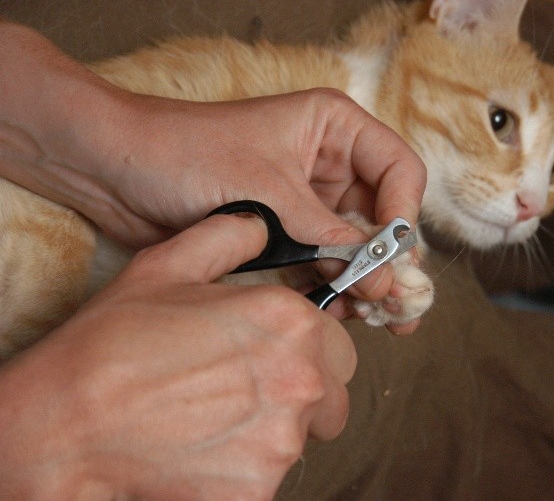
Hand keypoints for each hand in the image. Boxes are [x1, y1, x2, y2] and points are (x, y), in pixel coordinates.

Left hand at [0, 22, 426, 328]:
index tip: (394, 260)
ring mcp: (307, 203)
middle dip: (390, 261)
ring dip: (367, 281)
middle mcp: (329, 165)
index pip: (398, 171)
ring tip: (374, 319)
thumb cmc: (186, 153)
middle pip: (384, 216)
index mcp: (334, 129)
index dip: (404, 216)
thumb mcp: (267, 192)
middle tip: (398, 306)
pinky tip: (339, 315)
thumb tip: (383, 279)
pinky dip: (334, 290)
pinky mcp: (285, 236)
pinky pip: (324, 265)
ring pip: (358, 247)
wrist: (116, 170)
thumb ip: (328, 237)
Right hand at [0, 214, 355, 498]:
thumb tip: (262, 226)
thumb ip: (230, 237)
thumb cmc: (114, 344)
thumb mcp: (168, 266)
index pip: (338, 343)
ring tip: (214, 418)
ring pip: (305, 437)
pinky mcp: (259, 488)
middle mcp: (302, 379)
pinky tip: (204, 450)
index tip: (271, 355)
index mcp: (292, 322)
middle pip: (333, 393)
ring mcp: (284, 440)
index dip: (306, 349)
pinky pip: (271, 477)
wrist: (66, 424)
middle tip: (246, 390)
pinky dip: (245, 469)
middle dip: (302, 390)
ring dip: (273, 430)